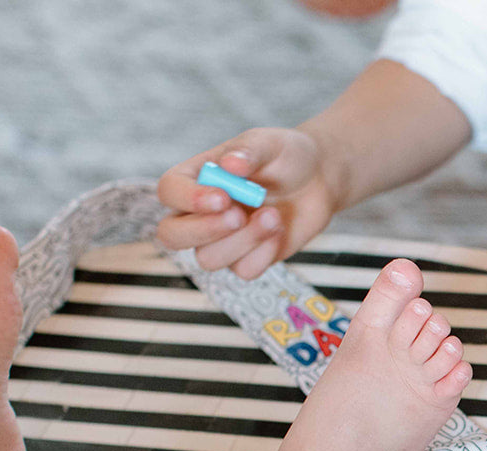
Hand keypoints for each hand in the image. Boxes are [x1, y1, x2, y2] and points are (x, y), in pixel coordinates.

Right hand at [156, 127, 340, 278]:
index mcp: (194, 178)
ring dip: (244, 240)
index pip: (170, 191)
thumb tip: (230, 164)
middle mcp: (199, 212)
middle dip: (203, 230)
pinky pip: (243, 270)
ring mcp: (221, 239)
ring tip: (273, 215)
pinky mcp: (246, 258)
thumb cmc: (285, 156)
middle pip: (171, 235)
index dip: (188, 199)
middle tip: (239, 216)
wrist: (317, 180)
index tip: (223, 197)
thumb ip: (249, 151)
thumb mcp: (270, 144)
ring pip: (209, 259)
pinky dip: (264, 253)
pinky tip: (279, 230)